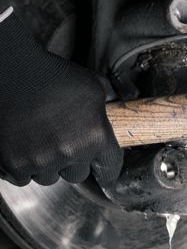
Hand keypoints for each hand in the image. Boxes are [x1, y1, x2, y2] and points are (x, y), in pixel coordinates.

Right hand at [0, 11, 121, 185]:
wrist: (9, 70)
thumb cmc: (50, 75)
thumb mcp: (91, 87)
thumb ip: (104, 111)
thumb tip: (114, 118)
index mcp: (94, 136)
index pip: (110, 168)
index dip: (106, 168)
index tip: (102, 169)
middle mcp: (70, 152)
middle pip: (77, 175)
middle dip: (72, 163)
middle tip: (62, 142)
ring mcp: (40, 160)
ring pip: (49, 177)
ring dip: (46, 165)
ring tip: (39, 140)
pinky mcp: (13, 164)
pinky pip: (22, 178)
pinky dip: (21, 167)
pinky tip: (22, 146)